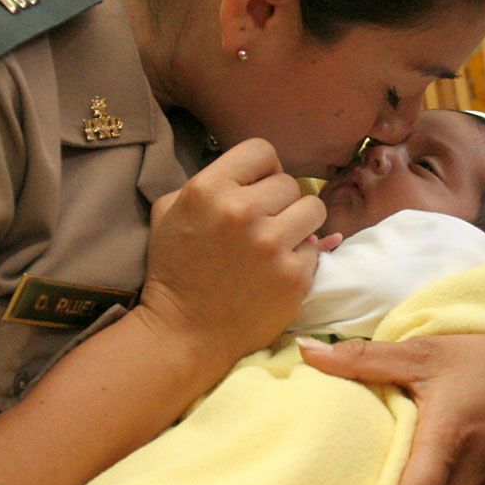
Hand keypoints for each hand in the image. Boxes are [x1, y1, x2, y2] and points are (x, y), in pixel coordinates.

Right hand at [141, 139, 323, 367]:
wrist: (184, 333)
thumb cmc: (175, 271)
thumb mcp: (170, 212)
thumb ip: (205, 183)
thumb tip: (245, 173)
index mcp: (209, 189)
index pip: (261, 150)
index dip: (262, 170)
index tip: (257, 189)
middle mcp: (241, 211)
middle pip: (289, 182)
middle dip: (278, 201)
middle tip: (262, 224)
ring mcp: (271, 244)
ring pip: (313, 208)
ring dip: (298, 223)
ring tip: (278, 241)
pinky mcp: (294, 275)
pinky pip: (314, 247)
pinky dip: (299, 258)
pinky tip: (276, 271)